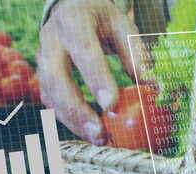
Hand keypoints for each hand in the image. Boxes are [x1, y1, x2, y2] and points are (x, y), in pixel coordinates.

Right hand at [37, 0, 152, 144]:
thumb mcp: (121, 27)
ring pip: (49, 94)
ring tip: (98, 138)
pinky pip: (50, 101)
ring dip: (72, 120)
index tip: (111, 104)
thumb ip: (134, 55)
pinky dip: (67, 119)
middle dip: (76, 110)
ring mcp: (42, 60)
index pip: (84, 50)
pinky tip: (87, 131)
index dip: (96, 78)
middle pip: (55, 78)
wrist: (70, 10)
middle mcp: (51, 41)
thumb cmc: (100, 19)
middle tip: (100, 133)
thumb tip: (154, 86)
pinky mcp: (42, 77)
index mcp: (74, 22)